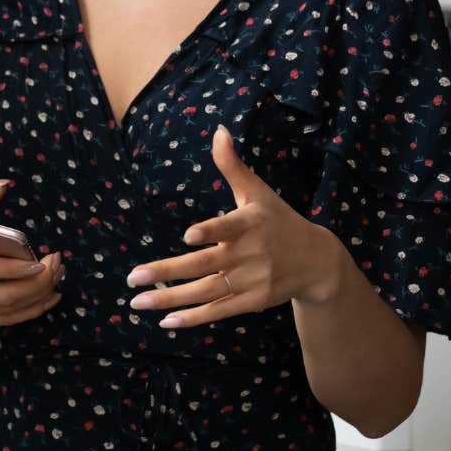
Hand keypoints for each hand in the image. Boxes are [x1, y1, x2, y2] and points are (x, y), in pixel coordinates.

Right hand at [0, 181, 62, 330]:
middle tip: (57, 266)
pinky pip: (2, 322)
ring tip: (57, 279)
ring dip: (38, 298)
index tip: (42, 259)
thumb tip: (4, 185)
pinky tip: (46, 298)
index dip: (16, 268)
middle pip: (2, 295)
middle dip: (37, 283)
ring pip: (6, 311)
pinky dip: (28, 312)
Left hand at [125, 125, 346, 328]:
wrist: (317, 261)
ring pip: (206, 291)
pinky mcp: (253, 301)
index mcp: (250, 224)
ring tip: (138, 302)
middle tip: (133, 277)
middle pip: (204, 265)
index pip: (228, 227)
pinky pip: (219, 310)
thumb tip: (218, 130)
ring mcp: (252, 281)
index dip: (210, 231)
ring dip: (171, 299)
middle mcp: (250, 254)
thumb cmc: (279, 220)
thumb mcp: (258, 191)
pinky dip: (194, 318)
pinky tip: (166, 321)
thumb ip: (233, 165)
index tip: (188, 236)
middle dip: (167, 272)